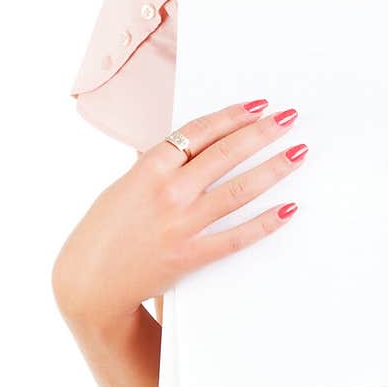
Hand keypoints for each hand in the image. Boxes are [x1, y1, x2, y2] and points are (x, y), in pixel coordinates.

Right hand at [52, 99, 306, 325]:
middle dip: (262, 133)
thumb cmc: (106, 229)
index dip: (233, 115)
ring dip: (273, 169)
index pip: (200, 131)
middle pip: (226, 154)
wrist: (90, 281)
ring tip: (297, 153)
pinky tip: (288, 208)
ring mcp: (182, 224)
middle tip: (289, 119)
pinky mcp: (191, 255)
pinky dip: (265, 222)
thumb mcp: (126, 185)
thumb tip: (192, 143)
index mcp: (149, 168)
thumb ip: (158, 165)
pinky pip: (237, 236)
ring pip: (239, 190)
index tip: (259, 105)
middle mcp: (169, 192)